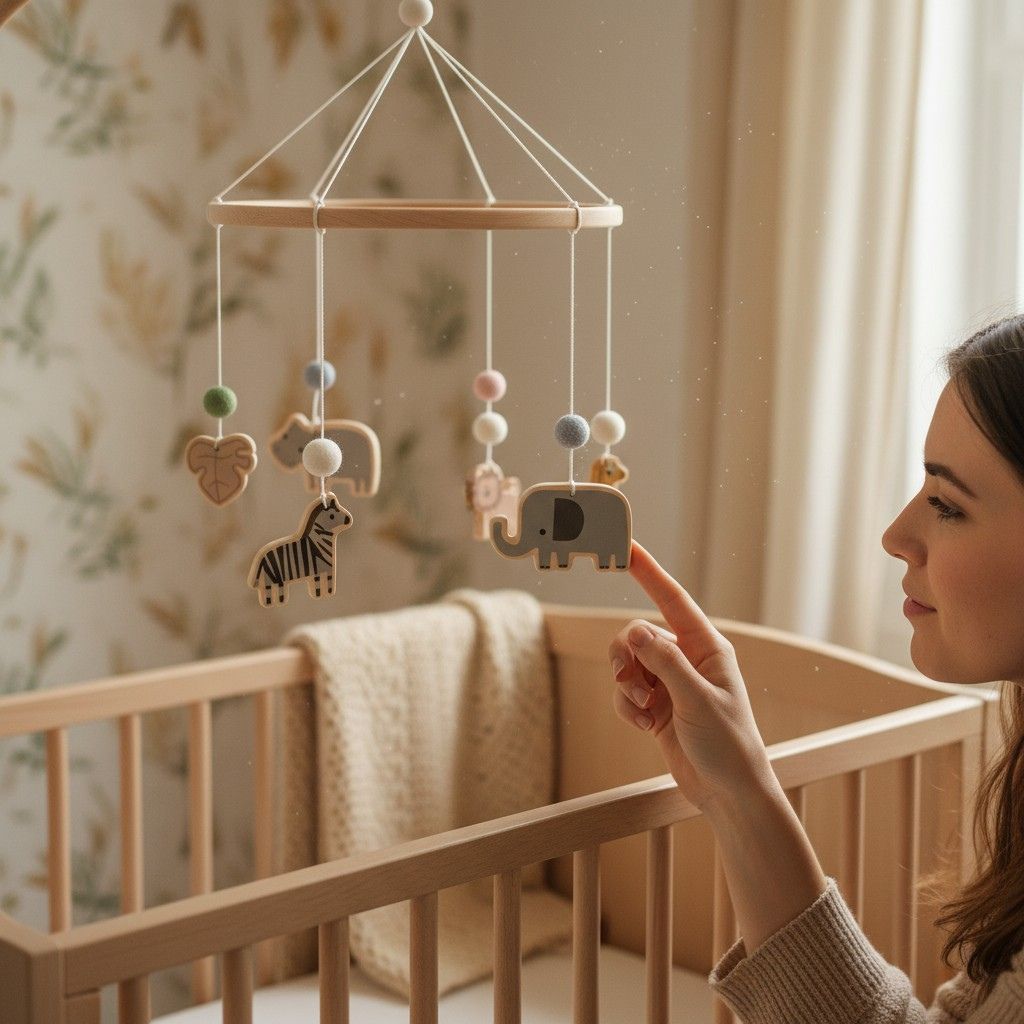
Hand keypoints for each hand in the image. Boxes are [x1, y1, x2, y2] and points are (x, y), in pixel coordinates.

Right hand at [608, 539, 773, 814]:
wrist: (728, 794)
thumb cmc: (728, 745)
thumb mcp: (697, 699)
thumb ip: (664, 661)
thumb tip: (635, 629)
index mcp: (707, 647)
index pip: (671, 599)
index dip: (648, 571)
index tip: (625, 547)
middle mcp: (687, 659)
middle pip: (636, 634)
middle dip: (626, 657)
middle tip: (631, 682)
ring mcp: (671, 683)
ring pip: (627, 664)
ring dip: (627, 688)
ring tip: (646, 712)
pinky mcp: (657, 706)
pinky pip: (626, 692)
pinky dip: (628, 708)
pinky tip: (646, 727)